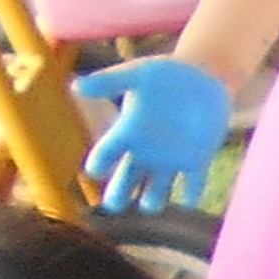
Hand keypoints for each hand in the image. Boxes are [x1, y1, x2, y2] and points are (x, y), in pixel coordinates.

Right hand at [74, 55, 230, 213]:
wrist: (203, 76)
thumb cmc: (166, 73)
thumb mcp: (136, 74)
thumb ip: (108, 81)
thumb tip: (76, 87)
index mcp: (127, 132)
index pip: (107, 153)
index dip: (99, 162)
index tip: (94, 170)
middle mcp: (145, 151)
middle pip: (127, 179)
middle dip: (119, 192)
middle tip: (113, 205)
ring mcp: (171, 158)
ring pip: (157, 188)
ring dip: (153, 198)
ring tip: (148, 204)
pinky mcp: (197, 159)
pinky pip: (193, 183)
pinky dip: (192, 193)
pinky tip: (188, 201)